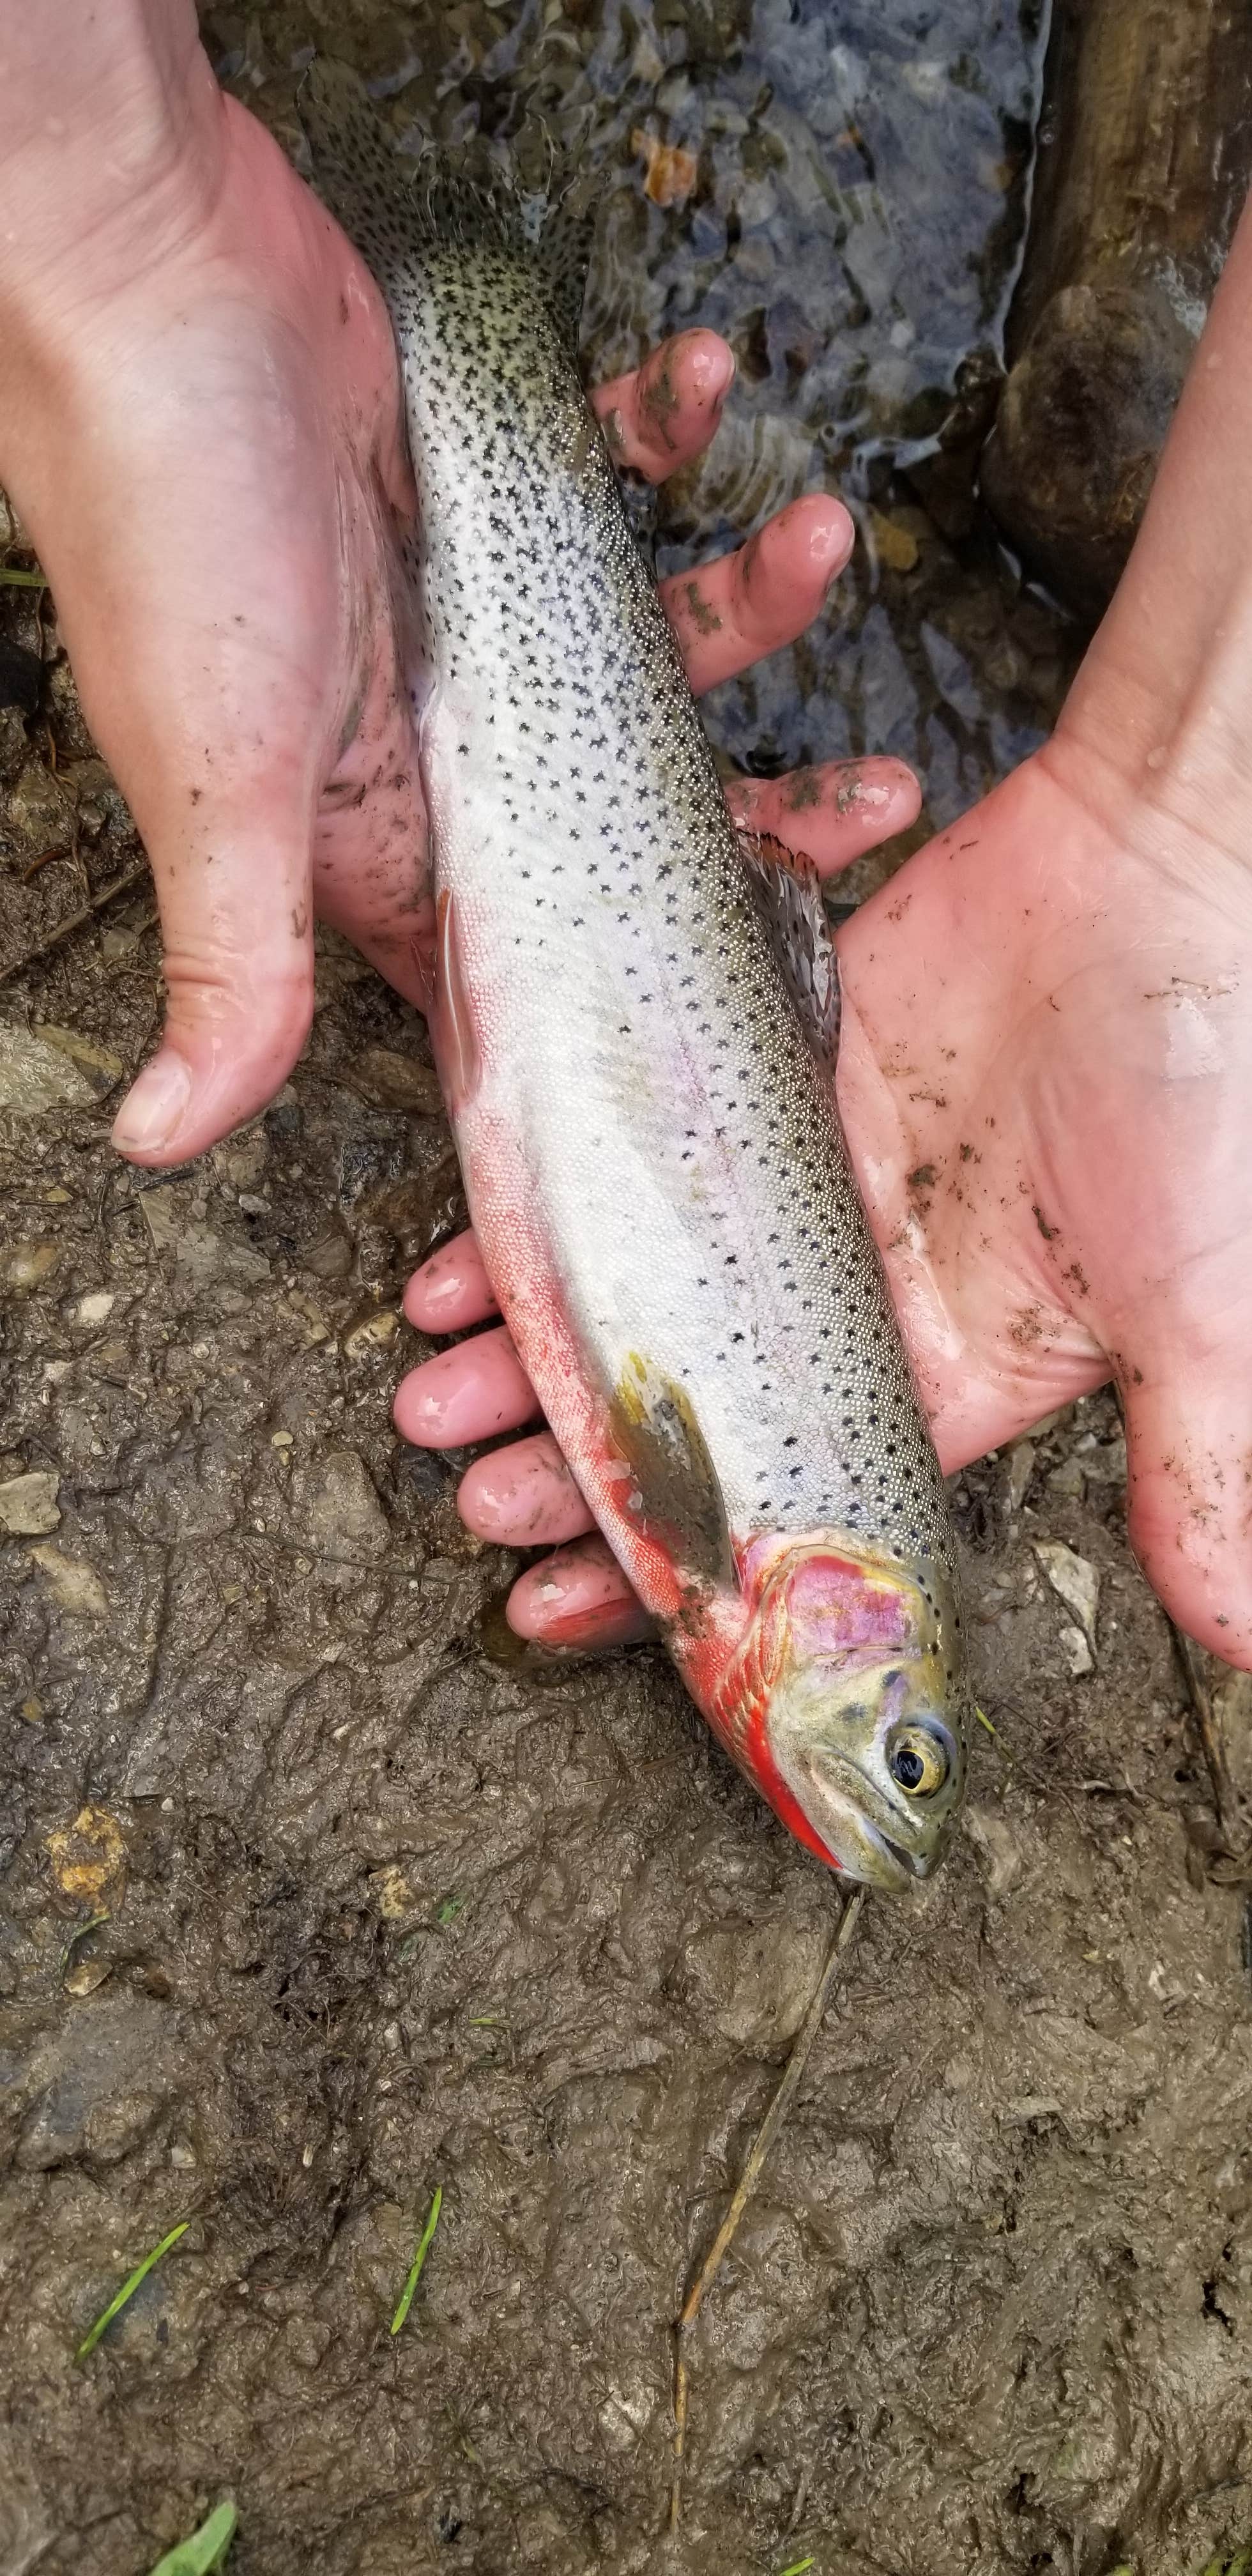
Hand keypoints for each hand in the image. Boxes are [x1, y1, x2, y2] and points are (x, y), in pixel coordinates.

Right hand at [0, 29, 874, 1164]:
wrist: (137, 272)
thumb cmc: (164, 526)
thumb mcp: (219, 782)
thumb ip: (230, 967)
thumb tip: (160, 1141)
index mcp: (380, 827)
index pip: (536, 947)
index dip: (651, 974)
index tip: (782, 976)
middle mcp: (438, 734)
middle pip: (638, 803)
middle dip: (766, 801)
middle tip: (879, 791)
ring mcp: (472, 605)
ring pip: (651, 636)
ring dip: (752, 595)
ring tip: (826, 535)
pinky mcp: (483, 472)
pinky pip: (608, 466)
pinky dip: (666, 430)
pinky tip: (708, 383)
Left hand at [397, 183, 1251, 1674]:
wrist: (1179, 874)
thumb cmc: (1214, 1092)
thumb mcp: (1210, 1310)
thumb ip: (1206, 1467)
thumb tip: (1245, 1638)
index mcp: (971, 1367)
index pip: (802, 1503)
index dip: (696, 1569)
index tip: (578, 1624)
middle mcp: (876, 1291)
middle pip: (700, 1408)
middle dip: (588, 1473)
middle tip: (476, 1512)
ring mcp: (810, 1183)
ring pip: (646, 1290)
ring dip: (539, 1353)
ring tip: (434, 1408)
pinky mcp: (765, 1074)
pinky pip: (635, 1156)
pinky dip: (548, 1208)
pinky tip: (453, 1264)